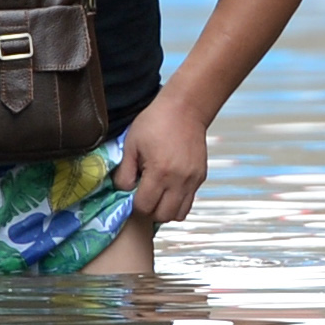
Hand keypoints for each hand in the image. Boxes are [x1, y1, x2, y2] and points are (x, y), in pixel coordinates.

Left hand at [120, 94, 208, 226]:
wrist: (185, 109)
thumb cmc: (156, 122)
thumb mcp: (131, 144)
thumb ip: (125, 171)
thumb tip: (123, 189)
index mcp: (160, 172)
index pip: (144, 207)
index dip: (134, 204)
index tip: (131, 194)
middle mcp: (179, 180)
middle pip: (163, 216)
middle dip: (150, 211)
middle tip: (143, 197)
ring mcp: (193, 180)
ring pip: (179, 214)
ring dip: (165, 210)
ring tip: (156, 195)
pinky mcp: (200, 177)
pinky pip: (189, 201)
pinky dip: (177, 201)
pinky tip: (168, 188)